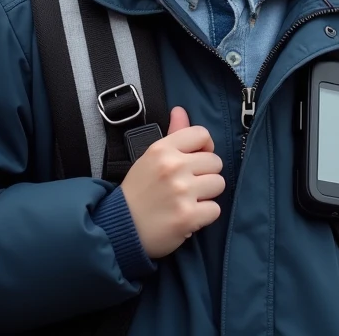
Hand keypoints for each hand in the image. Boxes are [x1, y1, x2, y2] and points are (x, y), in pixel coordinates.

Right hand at [120, 107, 224, 258]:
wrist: (120, 228)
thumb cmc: (138, 192)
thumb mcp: (150, 158)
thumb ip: (172, 134)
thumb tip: (181, 110)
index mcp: (162, 149)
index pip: (202, 134)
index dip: (204, 147)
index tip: (195, 160)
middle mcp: (173, 167)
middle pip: (215, 162)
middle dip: (205, 174)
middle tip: (188, 186)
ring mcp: (182, 192)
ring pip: (218, 184)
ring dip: (207, 194)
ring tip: (188, 200)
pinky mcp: (188, 216)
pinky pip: (215, 209)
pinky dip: (204, 215)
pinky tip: (188, 216)